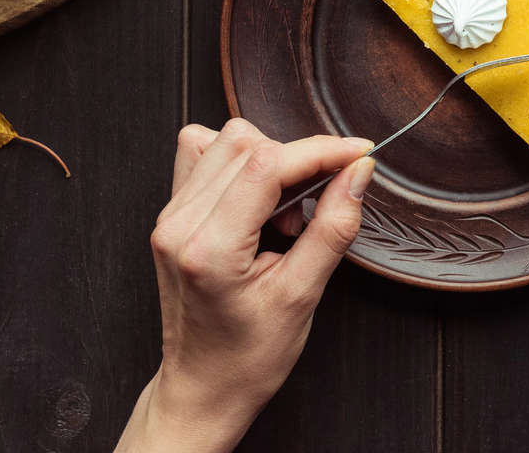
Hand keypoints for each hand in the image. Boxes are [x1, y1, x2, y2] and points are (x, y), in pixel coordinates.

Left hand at [116, 119, 374, 452]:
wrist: (203, 388)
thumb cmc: (249, 356)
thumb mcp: (303, 296)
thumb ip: (333, 227)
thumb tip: (359, 172)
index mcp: (209, 249)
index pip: (269, 164)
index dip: (322, 150)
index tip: (359, 154)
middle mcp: (179, 225)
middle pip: (246, 142)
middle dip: (297, 160)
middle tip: (315, 207)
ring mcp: (168, 218)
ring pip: (224, 141)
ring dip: (268, 160)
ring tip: (282, 212)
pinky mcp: (170, 216)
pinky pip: (203, 156)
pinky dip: (240, 163)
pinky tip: (256, 201)